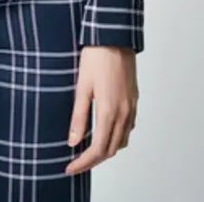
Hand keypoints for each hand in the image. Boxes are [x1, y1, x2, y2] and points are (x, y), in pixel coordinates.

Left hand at [65, 45, 137, 174]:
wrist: (115, 35)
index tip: (70, 168)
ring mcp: (132, 106)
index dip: (83, 163)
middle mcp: (124, 112)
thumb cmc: (96, 56)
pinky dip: (117, 137)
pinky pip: (128, 128)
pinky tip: (105, 131)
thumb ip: (78, 116)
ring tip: (88, 149)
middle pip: (111, 150)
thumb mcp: (82, 86)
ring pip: (122, 140)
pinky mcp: (134, 99)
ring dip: (106, 150)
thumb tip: (72, 142)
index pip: (98, 149)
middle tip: (76, 163)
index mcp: (109, 111)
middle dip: (94, 160)